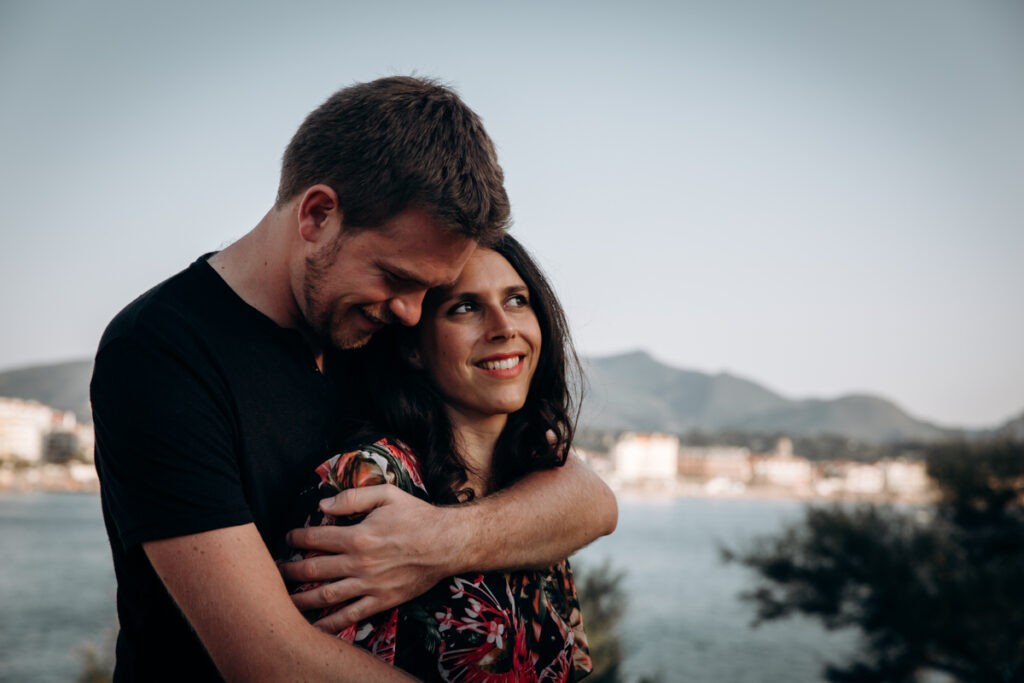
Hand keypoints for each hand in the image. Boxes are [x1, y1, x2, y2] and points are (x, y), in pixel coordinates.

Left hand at [280, 484, 457, 631]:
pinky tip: (314, 627)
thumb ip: (352, 497)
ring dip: (299, 599)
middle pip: (312, 569)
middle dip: (288, 570)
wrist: (448, 543)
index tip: (288, 537)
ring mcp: (369, 585)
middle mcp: (359, 563)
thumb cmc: (418, 516)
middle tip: (275, 571)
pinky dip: (329, 624)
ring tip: (283, 600)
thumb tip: (323, 505)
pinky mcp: (381, 600)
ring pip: (324, 596)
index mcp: (358, 536)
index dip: (296, 537)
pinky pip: (350, 616)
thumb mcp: (387, 495)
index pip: (314, 538)